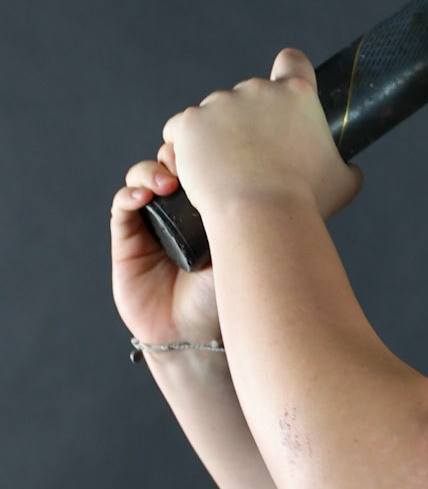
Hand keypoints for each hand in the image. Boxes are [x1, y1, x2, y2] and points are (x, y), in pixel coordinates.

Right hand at [111, 154, 222, 350]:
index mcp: (211, 209)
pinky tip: (141, 197)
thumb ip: (237, 215)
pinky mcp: (127, 242)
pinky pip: (122, 208)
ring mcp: (152, 225)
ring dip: (150, 172)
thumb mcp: (241, 250)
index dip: (203, 154)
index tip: (215, 154)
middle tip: (190, 166)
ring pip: (143, 179)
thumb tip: (244, 173)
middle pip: (170, 165)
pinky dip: (129, 195)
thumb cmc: (226, 296)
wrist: (197, 335)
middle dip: (177, 156)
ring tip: (166, 182)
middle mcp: (181, 213)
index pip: (201, 167)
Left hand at [160, 48, 364, 222]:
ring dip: (214, 136)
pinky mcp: (192, 121)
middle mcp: (260, 90)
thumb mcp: (344, 183)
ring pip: (212, 114)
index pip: (293, 62)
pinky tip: (192, 168)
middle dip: (245, 121)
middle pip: (248, 94)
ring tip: (221, 174)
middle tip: (248, 159)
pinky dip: (184, 146)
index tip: (281, 93)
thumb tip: (349, 169)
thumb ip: (346, 167)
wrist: (262, 216)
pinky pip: (181, 128)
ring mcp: (222, 103)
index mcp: (299, 95)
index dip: (288, 73)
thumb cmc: (306, 202)